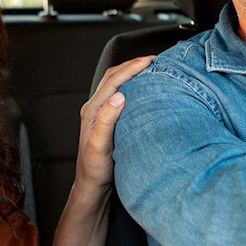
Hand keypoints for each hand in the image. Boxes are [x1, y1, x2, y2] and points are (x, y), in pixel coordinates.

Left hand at [75, 56, 153, 193]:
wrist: (92, 186)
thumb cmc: (95, 170)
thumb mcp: (100, 147)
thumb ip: (107, 121)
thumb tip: (118, 97)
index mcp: (92, 111)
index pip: (113, 81)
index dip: (131, 68)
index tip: (149, 60)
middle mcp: (94, 108)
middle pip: (113, 77)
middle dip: (132, 64)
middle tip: (153, 59)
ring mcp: (100, 113)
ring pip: (115, 84)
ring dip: (130, 72)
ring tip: (149, 68)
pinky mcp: (107, 119)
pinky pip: (118, 94)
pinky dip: (131, 84)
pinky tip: (143, 88)